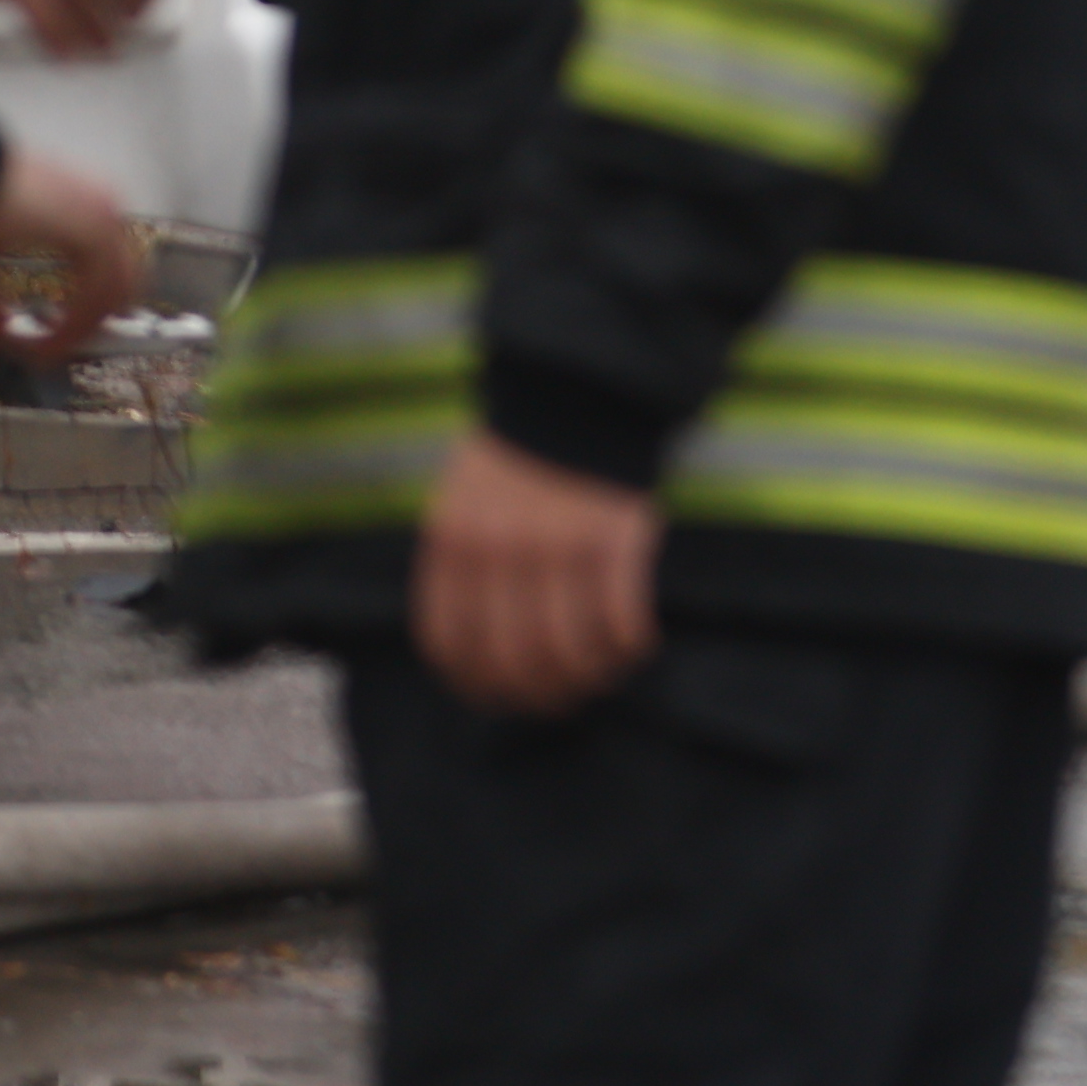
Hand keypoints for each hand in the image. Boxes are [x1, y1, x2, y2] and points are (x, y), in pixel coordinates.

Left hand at [0, 148, 146, 368]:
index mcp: (87, 235)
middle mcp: (103, 211)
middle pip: (125, 281)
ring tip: (68, 311)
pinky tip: (65, 276)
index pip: (97, 300)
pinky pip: (105, 233)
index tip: (45, 354)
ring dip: (100, 289)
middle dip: (97, 316)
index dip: (72, 336)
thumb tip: (9, 341)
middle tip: (66, 340)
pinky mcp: (81, 184)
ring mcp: (96, 193)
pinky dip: (93, 263)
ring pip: (120, 257)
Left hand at [410, 427, 660, 717]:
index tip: (502, 699)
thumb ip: (461, 566)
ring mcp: (557, 543)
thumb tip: (476, 655)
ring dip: (591, 677)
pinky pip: (620, 621)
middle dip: (541, 695)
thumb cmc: (521, 453)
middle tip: (564, 698)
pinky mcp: (614, 535)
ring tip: (605, 673)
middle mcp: (498, 548)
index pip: (449, 644)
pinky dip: (629, 645)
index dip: (476, 686)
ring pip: (569, 652)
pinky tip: (637, 643)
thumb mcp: (462, 500)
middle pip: (513, 662)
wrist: (577, 386)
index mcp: (451, 539)